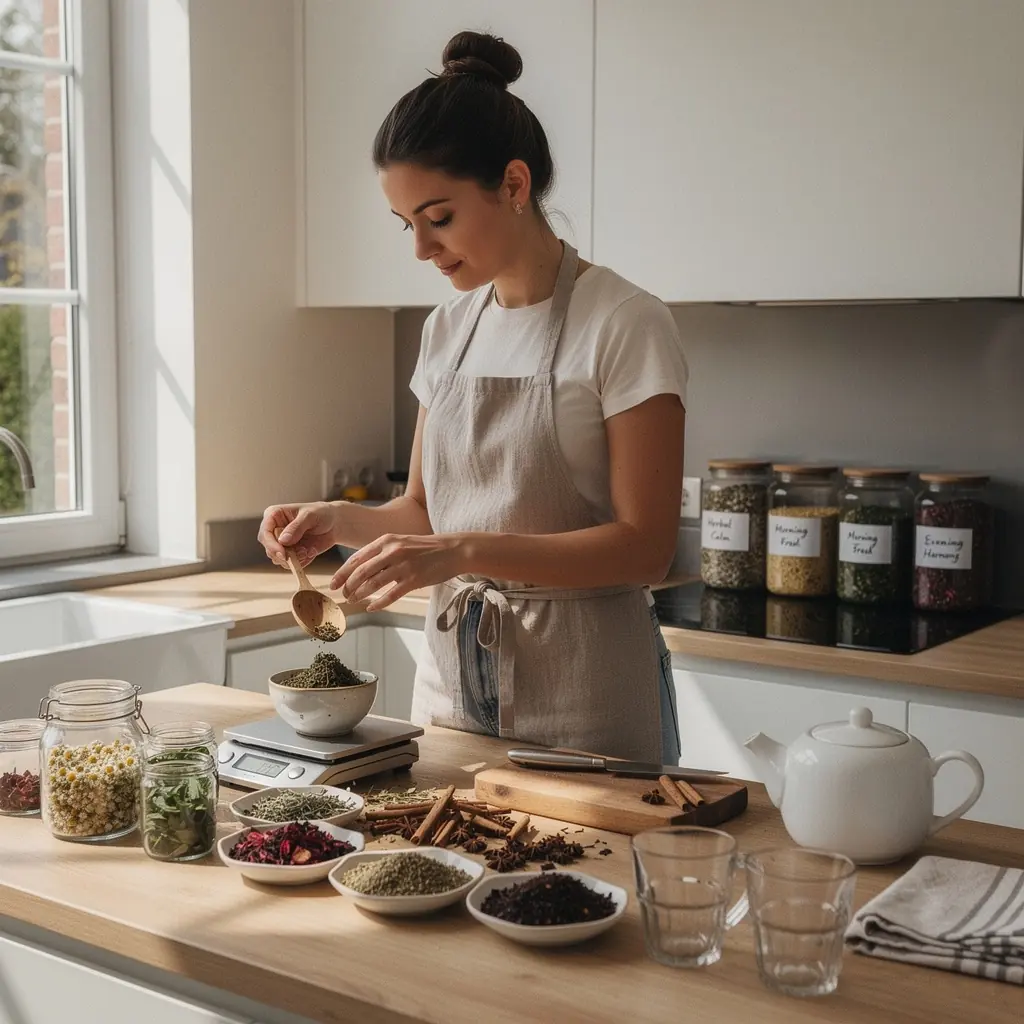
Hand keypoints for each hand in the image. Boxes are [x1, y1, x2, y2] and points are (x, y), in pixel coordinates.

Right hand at [258, 502, 340, 567]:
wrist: (334, 524)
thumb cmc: (321, 513)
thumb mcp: (310, 515)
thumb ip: (296, 527)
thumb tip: (283, 540)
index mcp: (274, 515)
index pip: (265, 532)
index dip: (271, 544)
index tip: (282, 553)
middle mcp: (274, 530)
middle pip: (269, 548)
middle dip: (282, 555)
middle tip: (300, 554)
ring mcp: (282, 543)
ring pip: (278, 559)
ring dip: (293, 559)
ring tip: (307, 550)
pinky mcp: (291, 553)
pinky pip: (290, 564)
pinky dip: (301, 562)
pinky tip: (311, 551)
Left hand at [331, 533, 467, 610]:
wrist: (453, 549)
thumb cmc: (426, 548)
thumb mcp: (401, 542)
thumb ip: (382, 552)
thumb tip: (361, 568)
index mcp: (386, 541)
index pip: (357, 559)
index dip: (342, 573)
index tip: (333, 584)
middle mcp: (392, 552)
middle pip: (361, 572)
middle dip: (348, 586)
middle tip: (343, 596)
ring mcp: (403, 566)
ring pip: (373, 584)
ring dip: (360, 595)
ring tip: (354, 601)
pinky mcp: (414, 580)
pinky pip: (390, 595)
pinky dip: (379, 603)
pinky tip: (372, 608)